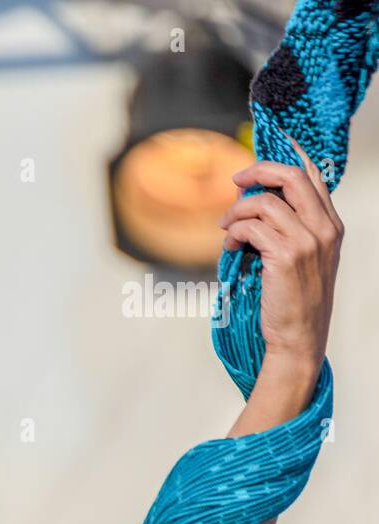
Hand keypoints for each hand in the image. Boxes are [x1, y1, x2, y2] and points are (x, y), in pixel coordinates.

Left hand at [218, 137, 342, 372]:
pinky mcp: (286, 257)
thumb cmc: (292, 299)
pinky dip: (233, 232)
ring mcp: (308, 242)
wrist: (298, 337)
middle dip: (258, 171)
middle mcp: (325, 228)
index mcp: (331, 224)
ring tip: (226, 228)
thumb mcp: (299, 257)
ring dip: (236, 212)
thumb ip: (287, 227)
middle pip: (292, 176)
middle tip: (235, 181)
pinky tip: (229, 245)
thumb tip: (252, 201)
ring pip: (264, 203)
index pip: (313, 175)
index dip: (287, 156)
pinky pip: (251, 228)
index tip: (262, 154)